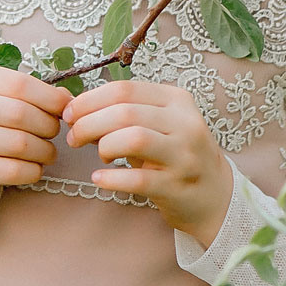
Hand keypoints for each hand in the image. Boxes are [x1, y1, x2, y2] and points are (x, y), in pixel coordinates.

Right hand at [0, 65, 71, 217]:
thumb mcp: (3, 100)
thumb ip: (34, 95)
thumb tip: (67, 99)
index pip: (21, 84)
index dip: (51, 98)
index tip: (65, 109)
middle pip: (21, 114)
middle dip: (48, 126)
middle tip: (53, 133)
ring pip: (20, 144)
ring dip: (44, 151)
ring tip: (47, 152)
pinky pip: (13, 170)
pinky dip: (33, 171)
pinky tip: (34, 168)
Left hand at [61, 79, 233, 244]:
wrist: (215, 195)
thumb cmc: (176, 154)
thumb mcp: (160, 124)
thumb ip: (125, 111)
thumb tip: (75, 107)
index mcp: (177, 100)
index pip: (124, 89)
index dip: (89, 100)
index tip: (70, 114)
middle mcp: (185, 124)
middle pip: (125, 112)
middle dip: (88, 124)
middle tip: (74, 138)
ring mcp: (184, 156)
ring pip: (133, 139)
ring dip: (104, 146)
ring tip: (99, 157)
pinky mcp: (177, 187)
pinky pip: (137, 179)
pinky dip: (111, 179)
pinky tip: (99, 179)